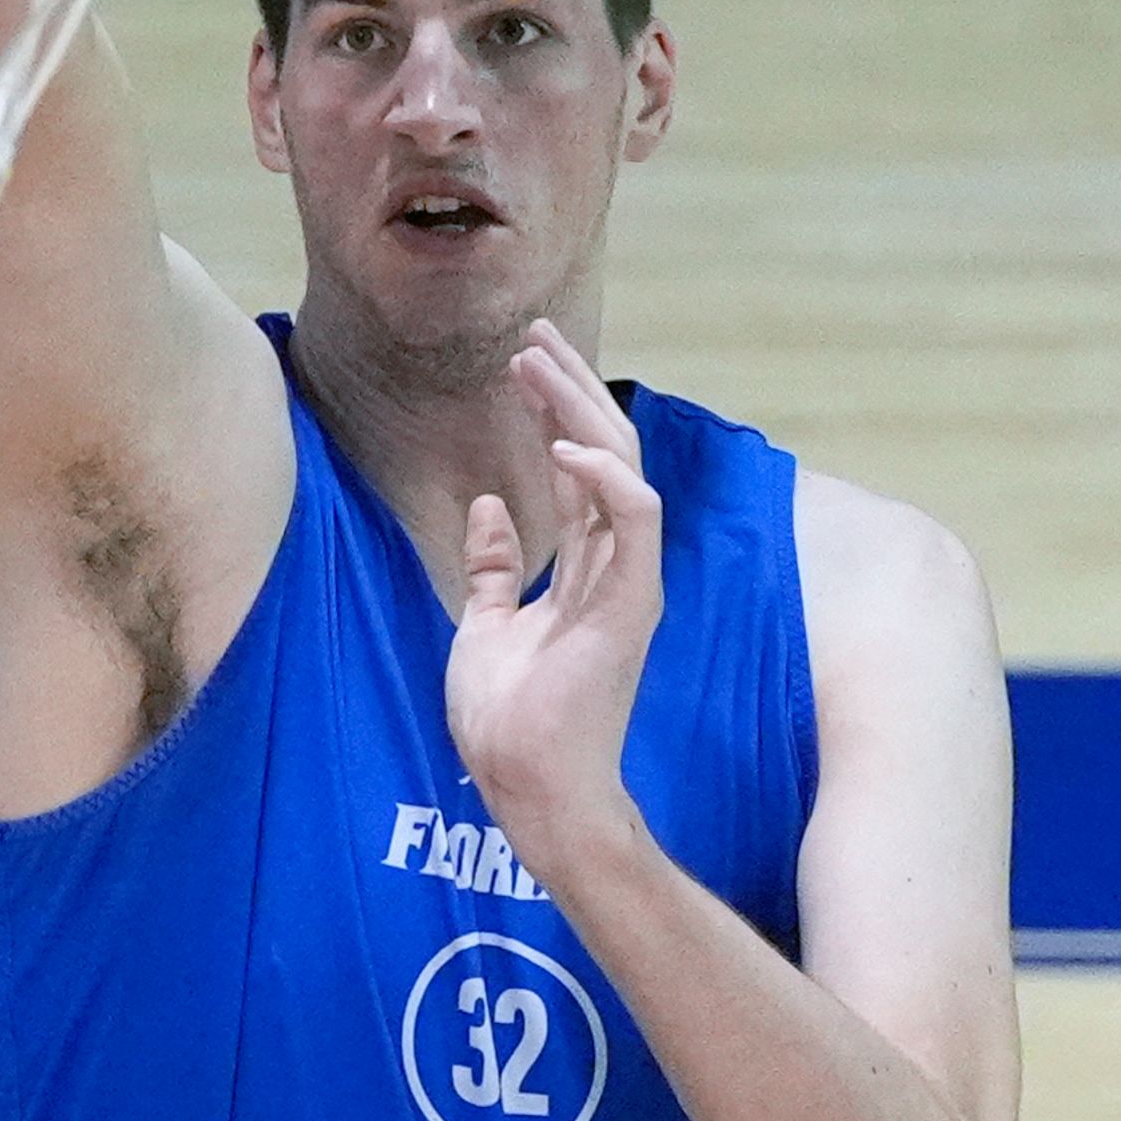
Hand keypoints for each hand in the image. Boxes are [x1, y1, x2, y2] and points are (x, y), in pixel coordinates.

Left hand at [444, 319, 664, 881]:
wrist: (524, 783)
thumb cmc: (508, 719)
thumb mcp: (486, 624)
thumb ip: (495, 568)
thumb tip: (489, 510)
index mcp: (585, 568)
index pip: (578, 470)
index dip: (554, 412)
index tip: (522, 362)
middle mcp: (614, 565)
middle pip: (606, 454)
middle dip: (570, 390)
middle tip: (533, 337)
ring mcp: (627, 582)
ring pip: (622, 471)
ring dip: (580, 413)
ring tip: (536, 365)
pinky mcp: (630, 604)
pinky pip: (634, 523)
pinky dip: (606, 479)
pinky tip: (562, 447)